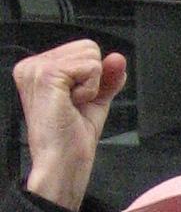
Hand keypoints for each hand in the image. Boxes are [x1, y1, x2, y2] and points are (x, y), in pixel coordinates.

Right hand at [13, 41, 126, 210]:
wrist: (63, 164)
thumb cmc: (71, 139)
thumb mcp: (95, 100)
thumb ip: (107, 77)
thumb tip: (118, 58)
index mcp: (37, 68)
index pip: (83, 48)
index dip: (91, 77)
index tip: (74, 101)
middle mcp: (31, 65)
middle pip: (88, 47)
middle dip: (92, 79)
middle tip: (73, 105)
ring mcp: (36, 68)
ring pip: (91, 55)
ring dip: (91, 86)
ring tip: (70, 106)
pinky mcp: (46, 74)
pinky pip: (91, 68)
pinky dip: (90, 90)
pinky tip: (71, 105)